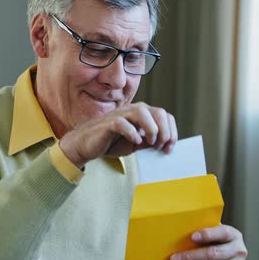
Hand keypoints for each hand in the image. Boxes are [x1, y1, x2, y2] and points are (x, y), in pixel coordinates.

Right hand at [59, 102, 177, 167]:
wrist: (86, 144)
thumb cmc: (111, 142)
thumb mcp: (136, 143)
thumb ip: (149, 141)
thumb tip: (166, 144)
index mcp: (142, 114)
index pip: (165, 116)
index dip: (172, 132)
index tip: (168, 148)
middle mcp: (133, 111)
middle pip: (159, 112)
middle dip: (165, 131)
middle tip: (160, 146)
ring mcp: (121, 115)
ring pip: (142, 112)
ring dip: (151, 128)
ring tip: (150, 143)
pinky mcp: (109, 123)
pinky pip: (122, 123)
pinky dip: (132, 133)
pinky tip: (135, 142)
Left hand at [168, 224, 246, 259]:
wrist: (228, 257)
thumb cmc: (216, 242)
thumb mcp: (215, 234)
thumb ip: (205, 230)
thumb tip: (180, 227)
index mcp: (234, 235)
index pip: (222, 233)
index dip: (207, 234)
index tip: (192, 237)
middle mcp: (238, 251)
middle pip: (212, 254)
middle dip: (190, 256)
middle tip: (173, 258)